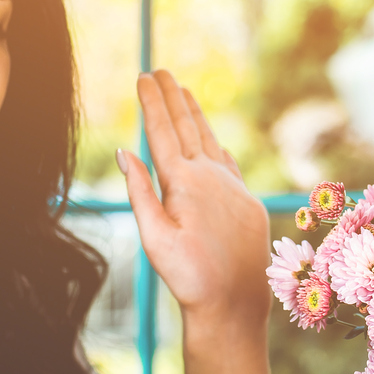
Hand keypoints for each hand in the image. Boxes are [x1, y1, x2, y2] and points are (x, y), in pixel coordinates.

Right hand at [120, 71, 271, 323]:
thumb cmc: (188, 275)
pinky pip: (229, 163)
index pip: (161, 132)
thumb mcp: (153, 236)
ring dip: (195, 115)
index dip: (151, 102)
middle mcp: (212, 176)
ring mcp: (233, 187)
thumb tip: (125, 151)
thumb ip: (140, 190)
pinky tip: (212, 139)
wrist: (235, 302)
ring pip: (210, 140)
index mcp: (184, 181)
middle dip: (172, 97)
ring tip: (184, 91)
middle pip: (187, 127)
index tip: (142, 76)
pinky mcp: (248, 201)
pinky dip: (216, 145)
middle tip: (160, 71)